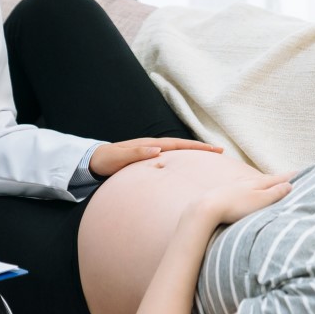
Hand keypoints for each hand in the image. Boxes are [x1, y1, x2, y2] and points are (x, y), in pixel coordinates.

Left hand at [89, 137, 223, 177]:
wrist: (92, 162)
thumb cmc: (105, 161)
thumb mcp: (118, 158)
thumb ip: (136, 153)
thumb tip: (158, 149)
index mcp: (150, 145)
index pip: (179, 145)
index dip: (197, 147)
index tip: (215, 150)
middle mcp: (153, 147)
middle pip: (183, 147)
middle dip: (202, 149)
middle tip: (222, 153)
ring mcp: (151, 153)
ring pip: (178, 153)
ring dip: (194, 155)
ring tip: (211, 160)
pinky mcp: (149, 160)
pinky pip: (170, 160)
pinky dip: (182, 161)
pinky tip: (188, 168)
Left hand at [193, 172, 294, 224]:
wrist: (208, 208)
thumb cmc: (235, 205)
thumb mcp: (260, 200)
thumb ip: (275, 193)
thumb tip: (289, 185)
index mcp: (259, 183)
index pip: (279, 178)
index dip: (291, 177)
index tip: (303, 172)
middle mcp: (248, 182)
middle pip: (269, 179)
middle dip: (281, 178)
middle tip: (292, 176)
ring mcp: (237, 187)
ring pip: (257, 182)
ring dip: (268, 182)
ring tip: (274, 182)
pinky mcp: (228, 194)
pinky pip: (247, 188)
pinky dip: (255, 187)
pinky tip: (250, 189)